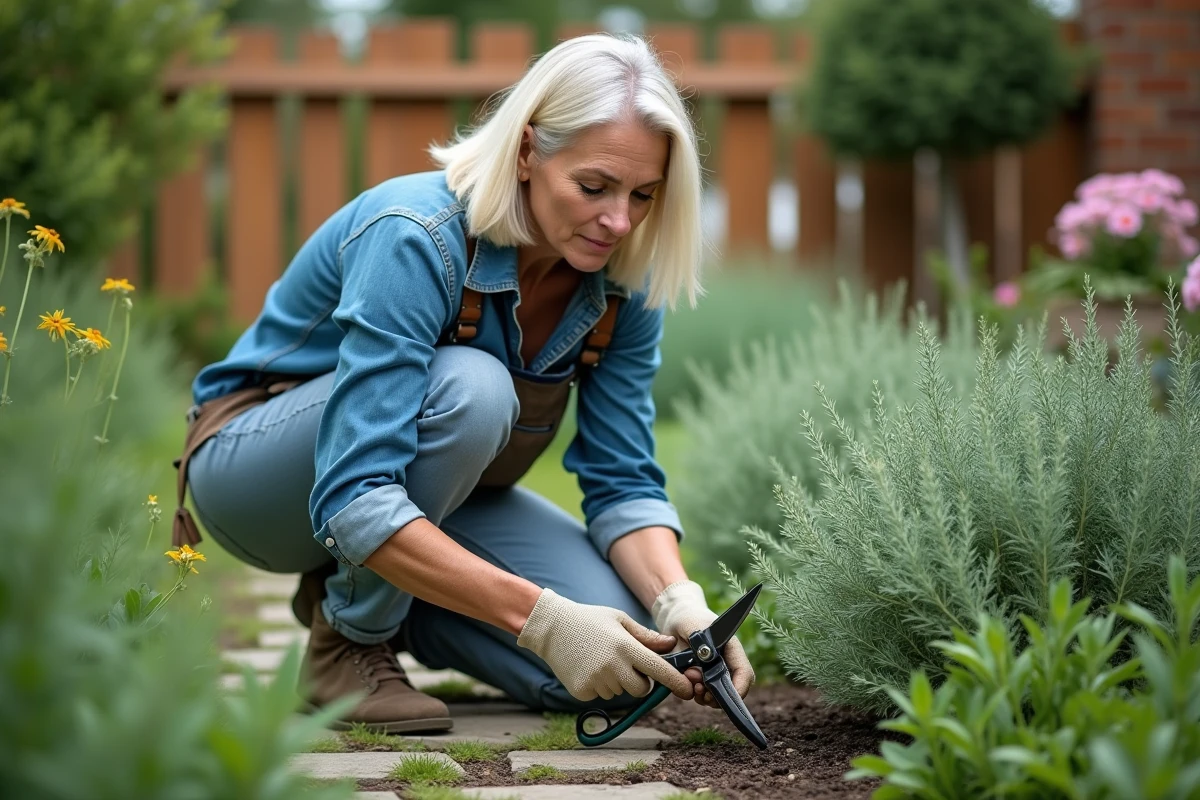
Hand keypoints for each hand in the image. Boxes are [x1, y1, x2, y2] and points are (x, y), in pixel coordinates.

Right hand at [516, 588, 694, 701]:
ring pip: (619, 692)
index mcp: (625, 646)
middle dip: (640, 680)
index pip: (658, 670)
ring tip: (599, 658)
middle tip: (625, 663)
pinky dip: (598, 685)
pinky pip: (601, 696)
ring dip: (616, 681)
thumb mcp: (620, 620)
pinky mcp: (582, 691)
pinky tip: (587, 666)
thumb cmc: (589, 620)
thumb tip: (671, 645)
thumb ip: (646, 637)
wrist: (551, 627)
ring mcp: (596, 680)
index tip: (688, 691)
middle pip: (641, 689)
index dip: (676, 682)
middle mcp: (613, 666)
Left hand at [652, 580, 754, 707]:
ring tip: (689, 679)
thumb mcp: (692, 625)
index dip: (739, 688)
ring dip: (703, 696)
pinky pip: (701, 695)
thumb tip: (704, 665)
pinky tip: (684, 680)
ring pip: (716, 696)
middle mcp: (727, 664)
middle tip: (698, 689)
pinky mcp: (702, 680)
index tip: (723, 697)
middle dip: (716, 696)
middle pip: (733, 690)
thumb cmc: (687, 618)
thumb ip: (699, 644)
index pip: (744, 673)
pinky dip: (693, 693)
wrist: (676, 619)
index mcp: (732, 649)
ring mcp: (715, 674)